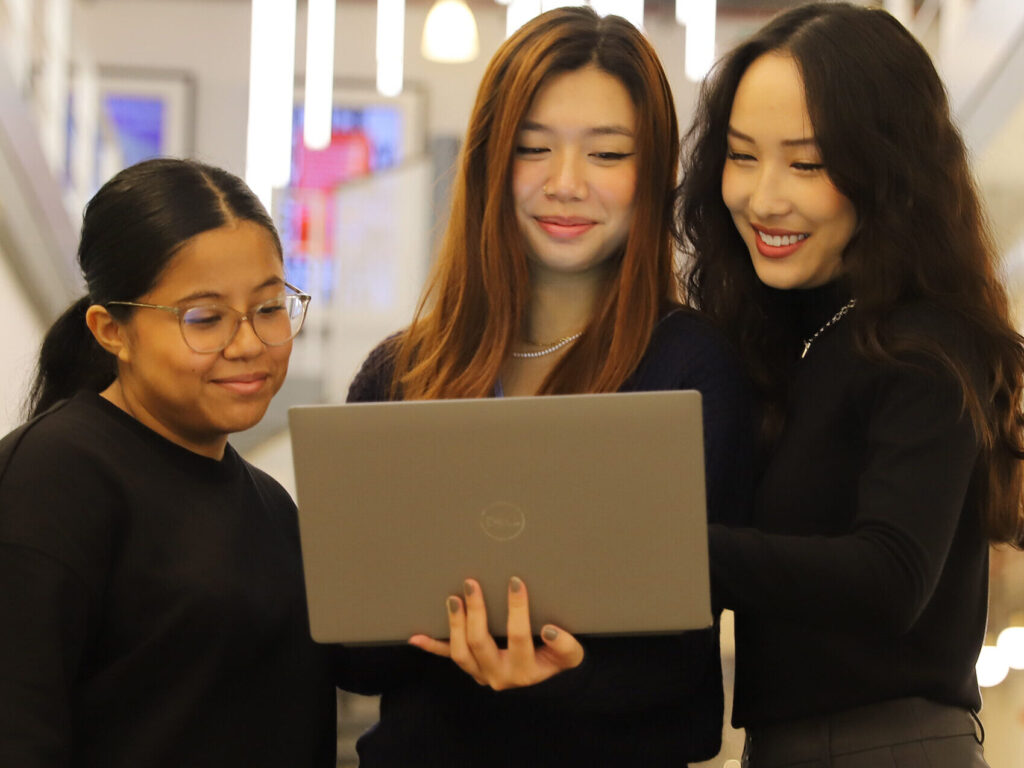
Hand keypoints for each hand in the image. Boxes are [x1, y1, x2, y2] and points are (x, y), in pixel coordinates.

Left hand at [408, 577, 584, 689]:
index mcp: (525, 670)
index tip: (515, 582)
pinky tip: (416, 636)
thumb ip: (566, 646)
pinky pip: (448, 657)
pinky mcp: (471, 667)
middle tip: (471, 584)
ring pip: (460, 652)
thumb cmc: (557, 661)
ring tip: (454, 599)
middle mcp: (499, 675)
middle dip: (475, 612)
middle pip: (479, 643)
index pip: (518, 636)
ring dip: (454, 624)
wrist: (545, 681)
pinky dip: (432, 646)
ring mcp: (481, 673)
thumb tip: (549, 630)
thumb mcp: (570, 656)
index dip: (516, 608)